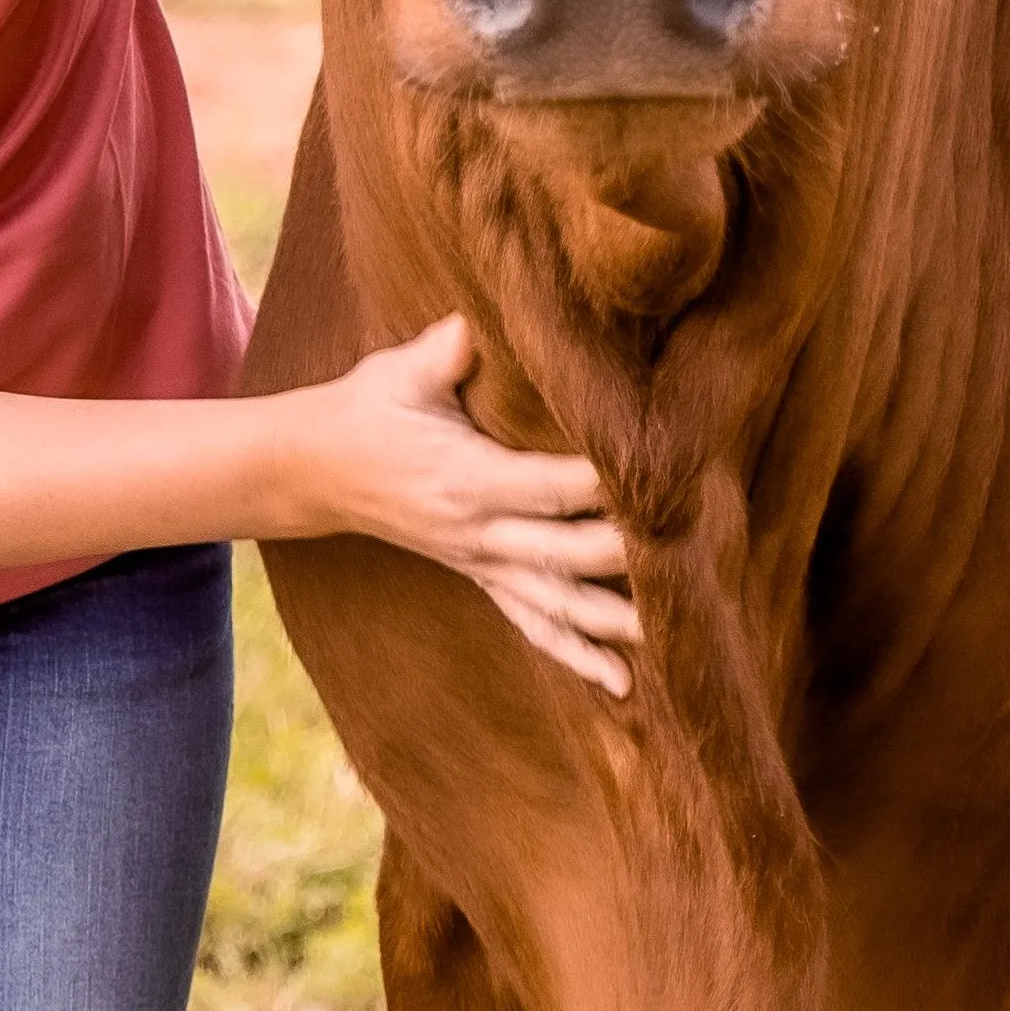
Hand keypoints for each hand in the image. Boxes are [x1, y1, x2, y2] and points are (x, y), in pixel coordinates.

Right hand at [292, 314, 643, 691]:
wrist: (315, 469)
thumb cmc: (367, 408)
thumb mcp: (397, 373)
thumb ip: (441, 353)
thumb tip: (472, 326)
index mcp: (465, 478)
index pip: (551, 486)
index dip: (607, 486)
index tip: (664, 480)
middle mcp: (477, 531)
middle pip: (566, 554)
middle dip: (629, 561)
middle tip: (694, 564)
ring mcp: (480, 561)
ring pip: (556, 603)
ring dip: (613, 624)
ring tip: (671, 642)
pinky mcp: (481, 576)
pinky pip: (533, 623)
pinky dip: (577, 654)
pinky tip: (621, 684)